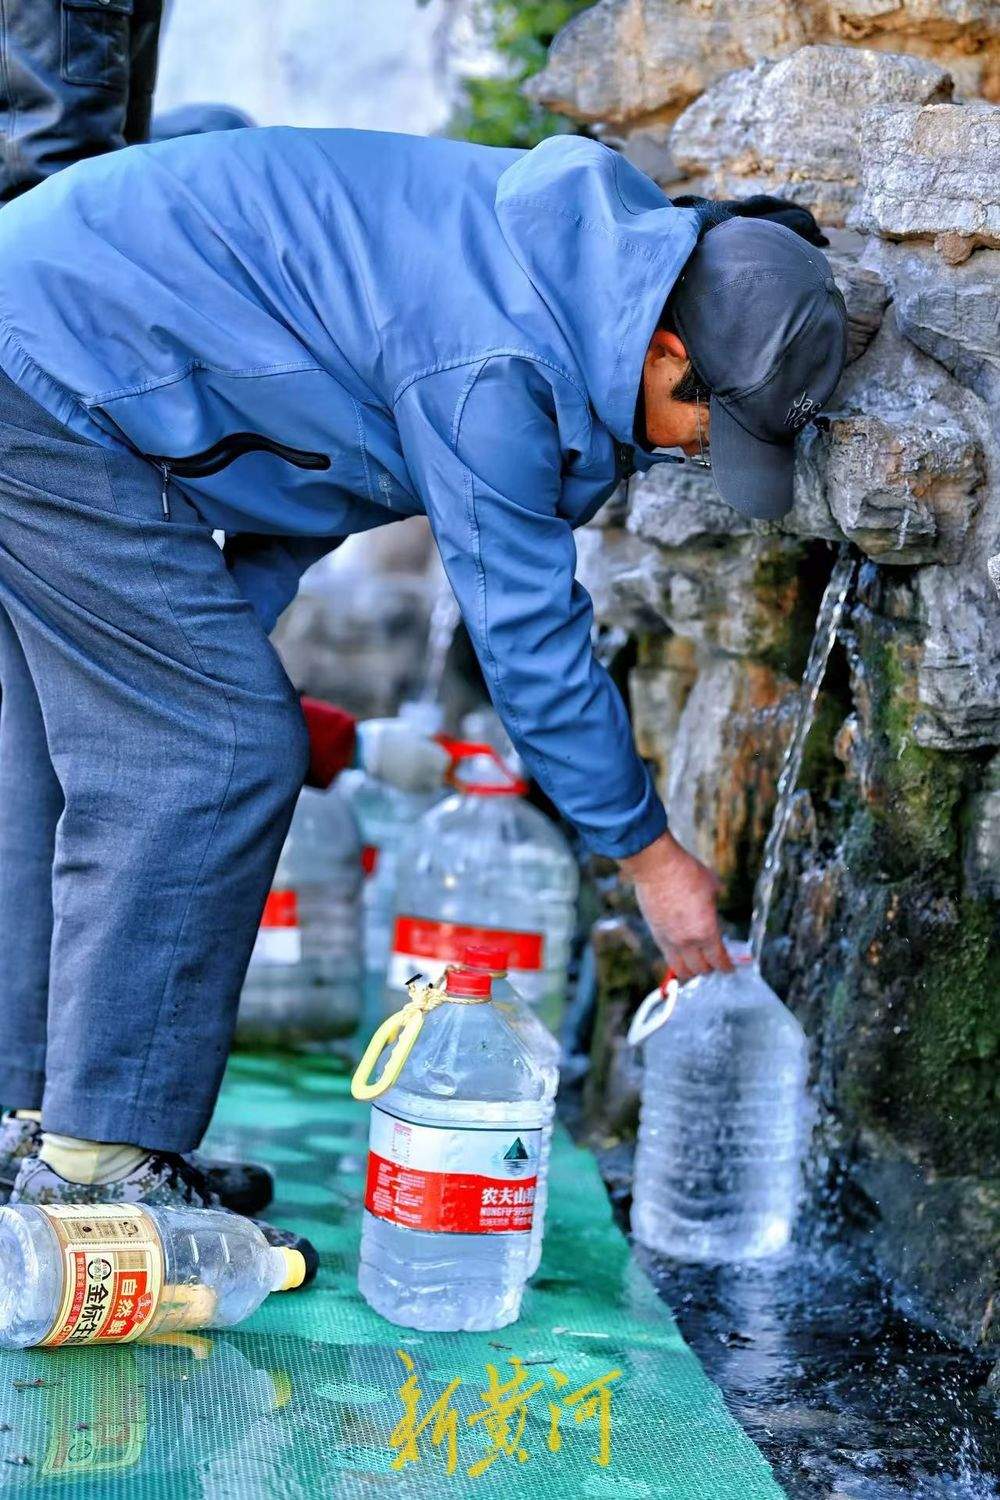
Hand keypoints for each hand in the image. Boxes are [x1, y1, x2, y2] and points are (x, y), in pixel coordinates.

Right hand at [357, 719, 449, 793]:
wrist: (363, 750)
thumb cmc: (386, 735)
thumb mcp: (410, 730)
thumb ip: (426, 736)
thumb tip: (439, 740)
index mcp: (425, 751)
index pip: (447, 761)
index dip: (447, 757)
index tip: (445, 754)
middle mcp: (422, 768)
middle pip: (442, 775)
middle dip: (442, 769)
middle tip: (438, 764)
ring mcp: (412, 780)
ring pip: (433, 785)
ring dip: (434, 778)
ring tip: (426, 770)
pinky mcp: (403, 788)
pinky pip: (421, 789)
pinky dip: (423, 784)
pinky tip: (417, 775)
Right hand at [620, 830, 733, 980]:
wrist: (656, 865)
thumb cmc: (686, 872)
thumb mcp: (712, 887)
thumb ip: (715, 904)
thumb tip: (716, 905)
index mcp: (706, 931)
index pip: (718, 961)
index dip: (727, 967)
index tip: (729, 967)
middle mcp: (686, 941)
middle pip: (700, 970)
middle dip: (710, 969)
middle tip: (714, 963)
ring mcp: (668, 939)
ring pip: (680, 969)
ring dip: (690, 970)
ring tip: (696, 964)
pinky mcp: (655, 933)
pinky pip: (667, 955)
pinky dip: (676, 958)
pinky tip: (681, 952)